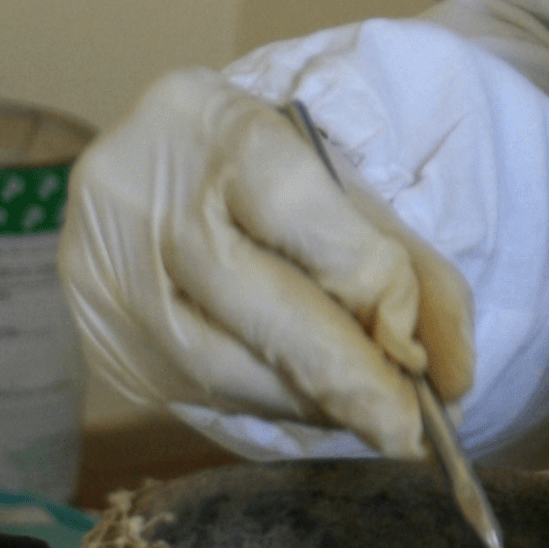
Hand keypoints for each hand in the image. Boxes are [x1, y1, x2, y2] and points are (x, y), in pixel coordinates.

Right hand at [60, 68, 473, 457]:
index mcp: (202, 118)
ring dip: (309, 402)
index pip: (293, 208)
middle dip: (344, 374)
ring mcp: (99, 267)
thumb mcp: (338, 184)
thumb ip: (402, 261)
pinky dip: (270, 404)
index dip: (366, 287)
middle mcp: (132, 188)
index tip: (426, 359)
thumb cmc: (266, 174)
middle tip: (410, 430)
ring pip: (216, 364)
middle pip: (248, 299)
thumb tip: (451, 373)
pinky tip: (313, 403)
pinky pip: (194, 390)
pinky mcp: (97, 332)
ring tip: (372, 417)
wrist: (155, 168)